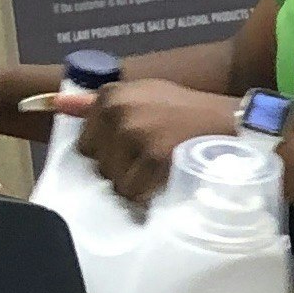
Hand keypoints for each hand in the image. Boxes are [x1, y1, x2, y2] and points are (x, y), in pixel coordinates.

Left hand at [77, 79, 244, 206]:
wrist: (236, 125)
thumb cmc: (190, 113)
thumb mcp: (145, 96)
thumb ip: (97, 104)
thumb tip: (57, 104)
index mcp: (111, 96)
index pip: (85, 144)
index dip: (109, 154)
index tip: (135, 151)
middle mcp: (117, 112)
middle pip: (98, 165)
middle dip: (122, 170)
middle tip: (153, 161)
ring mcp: (135, 135)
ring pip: (115, 183)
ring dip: (137, 185)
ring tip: (162, 171)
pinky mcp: (153, 158)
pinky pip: (135, 194)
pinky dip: (151, 196)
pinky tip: (169, 181)